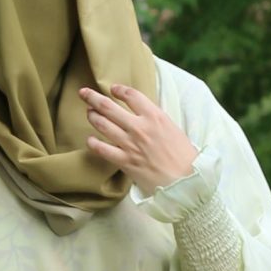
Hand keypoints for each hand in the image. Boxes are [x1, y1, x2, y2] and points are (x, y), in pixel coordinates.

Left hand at [78, 80, 196, 195]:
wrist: (186, 181)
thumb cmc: (184, 156)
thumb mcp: (173, 129)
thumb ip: (156, 121)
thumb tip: (144, 116)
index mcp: (155, 116)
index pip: (131, 95)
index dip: (119, 90)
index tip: (113, 89)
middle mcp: (139, 127)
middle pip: (108, 106)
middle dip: (93, 97)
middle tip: (83, 92)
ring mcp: (130, 144)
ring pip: (102, 125)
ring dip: (92, 116)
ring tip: (89, 113)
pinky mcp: (125, 161)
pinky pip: (102, 149)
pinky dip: (93, 143)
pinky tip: (90, 140)